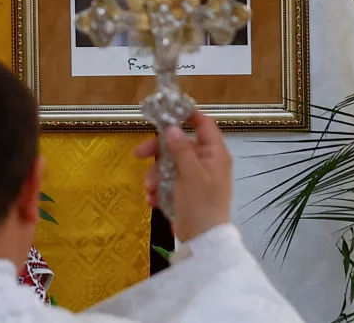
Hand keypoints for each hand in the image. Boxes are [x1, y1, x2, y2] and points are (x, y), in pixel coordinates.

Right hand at [134, 111, 232, 241]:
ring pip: (169, 165)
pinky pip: (167, 183)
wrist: (203, 242)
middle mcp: (206, 163)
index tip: (167, 112)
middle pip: (179, 145)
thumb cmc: (201, 204)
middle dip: (158, 152)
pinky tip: (152, 200)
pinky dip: (158, 190)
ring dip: (155, 175)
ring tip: (148, 189)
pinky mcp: (184, 193)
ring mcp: (195, 179)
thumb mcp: (191, 174)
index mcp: (215, 154)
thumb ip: (181, 149)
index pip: (204, 125)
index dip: (188, 116)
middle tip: (138, 154)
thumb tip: (172, 128)